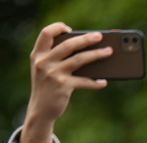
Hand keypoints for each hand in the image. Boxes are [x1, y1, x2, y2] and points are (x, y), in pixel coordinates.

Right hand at [20, 23, 112, 142]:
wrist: (41, 110)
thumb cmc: (48, 87)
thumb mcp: (47, 70)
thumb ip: (58, 58)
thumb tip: (88, 50)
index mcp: (37, 54)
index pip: (45, 33)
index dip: (57, 28)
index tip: (70, 28)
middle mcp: (43, 62)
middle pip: (68, 44)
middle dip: (86, 39)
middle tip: (100, 36)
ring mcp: (53, 74)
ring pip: (79, 60)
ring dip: (96, 55)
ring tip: (109, 52)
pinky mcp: (63, 87)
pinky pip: (84, 81)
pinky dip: (95, 82)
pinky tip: (104, 82)